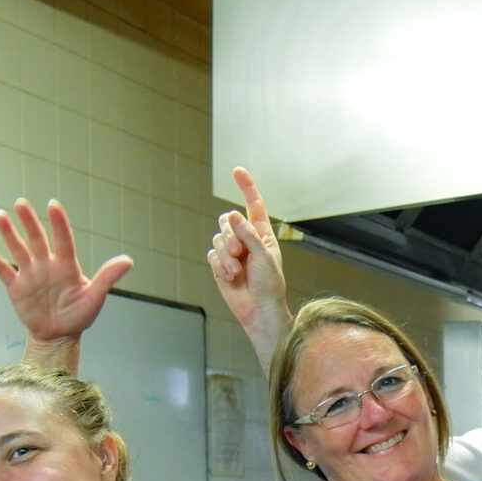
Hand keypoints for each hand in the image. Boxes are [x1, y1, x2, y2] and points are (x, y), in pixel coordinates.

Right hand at [0, 198, 131, 342]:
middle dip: (29, 221)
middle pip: (36, 239)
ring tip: (0, 215)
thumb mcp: (94, 297)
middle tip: (21, 203)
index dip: (59, 223)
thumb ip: (108, 278)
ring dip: (8, 233)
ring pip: (17, 249)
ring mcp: (30, 274)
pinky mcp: (16, 287)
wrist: (59, 335)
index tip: (52, 204)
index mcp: (66, 266)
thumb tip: (128, 260)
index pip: (63, 240)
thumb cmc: (79, 315)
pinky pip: (2, 270)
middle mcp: (46, 265)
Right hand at [208, 166, 289, 348]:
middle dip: (230, 235)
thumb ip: (248, 234)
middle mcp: (245, 239)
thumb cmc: (270, 284)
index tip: (237, 170)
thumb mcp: (265, 256)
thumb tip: (232, 215)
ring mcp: (232, 252)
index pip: (253, 205)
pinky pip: (212, 255)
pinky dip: (220, 266)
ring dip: (226, 256)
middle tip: (239, 252)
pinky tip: (230, 278)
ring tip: (237, 271)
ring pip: (218, 238)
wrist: (260, 310)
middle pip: (227, 220)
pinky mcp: (220, 264)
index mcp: (262, 234)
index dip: (246, 187)